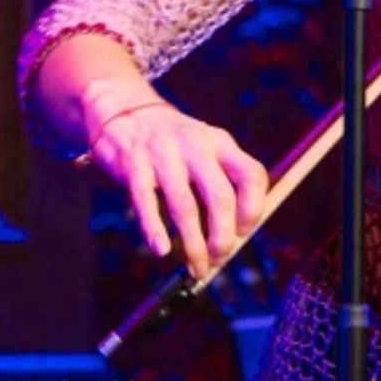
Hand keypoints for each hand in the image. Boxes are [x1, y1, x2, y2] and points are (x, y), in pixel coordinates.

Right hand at [87, 101, 268, 280]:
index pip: (251, 174)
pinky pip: (146, 202)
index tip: (245, 231)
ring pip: (184, 206)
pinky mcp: (134, 166)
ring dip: (193, 244)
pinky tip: (162, 249)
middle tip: (220, 259)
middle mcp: (196, 146)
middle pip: (220, 196)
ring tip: (197, 268)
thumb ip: (220, 181)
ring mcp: (164, 155)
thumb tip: (235, 234)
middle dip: (223, 236)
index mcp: (220, 142)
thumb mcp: (205, 148)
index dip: (253, 207)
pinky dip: (154, 229)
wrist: (127, 111)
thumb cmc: (173, 142)